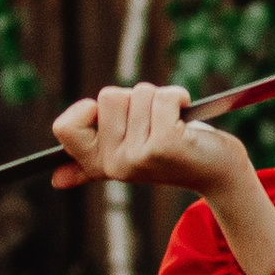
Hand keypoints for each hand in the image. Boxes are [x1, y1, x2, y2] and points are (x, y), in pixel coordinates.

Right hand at [50, 86, 274, 274]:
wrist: (217, 173)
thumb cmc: (173, 157)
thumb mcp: (130, 158)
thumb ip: (92, 166)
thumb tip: (56, 180)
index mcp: (100, 164)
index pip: (64, 128)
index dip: (87, 110)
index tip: (117, 117)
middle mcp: (115, 164)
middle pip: (107, 97)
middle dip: (136, 99)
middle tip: (156, 123)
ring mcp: (138, 156)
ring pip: (138, 93)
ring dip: (160, 98)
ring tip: (173, 122)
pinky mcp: (164, 145)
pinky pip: (162, 97)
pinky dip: (178, 97)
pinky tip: (185, 115)